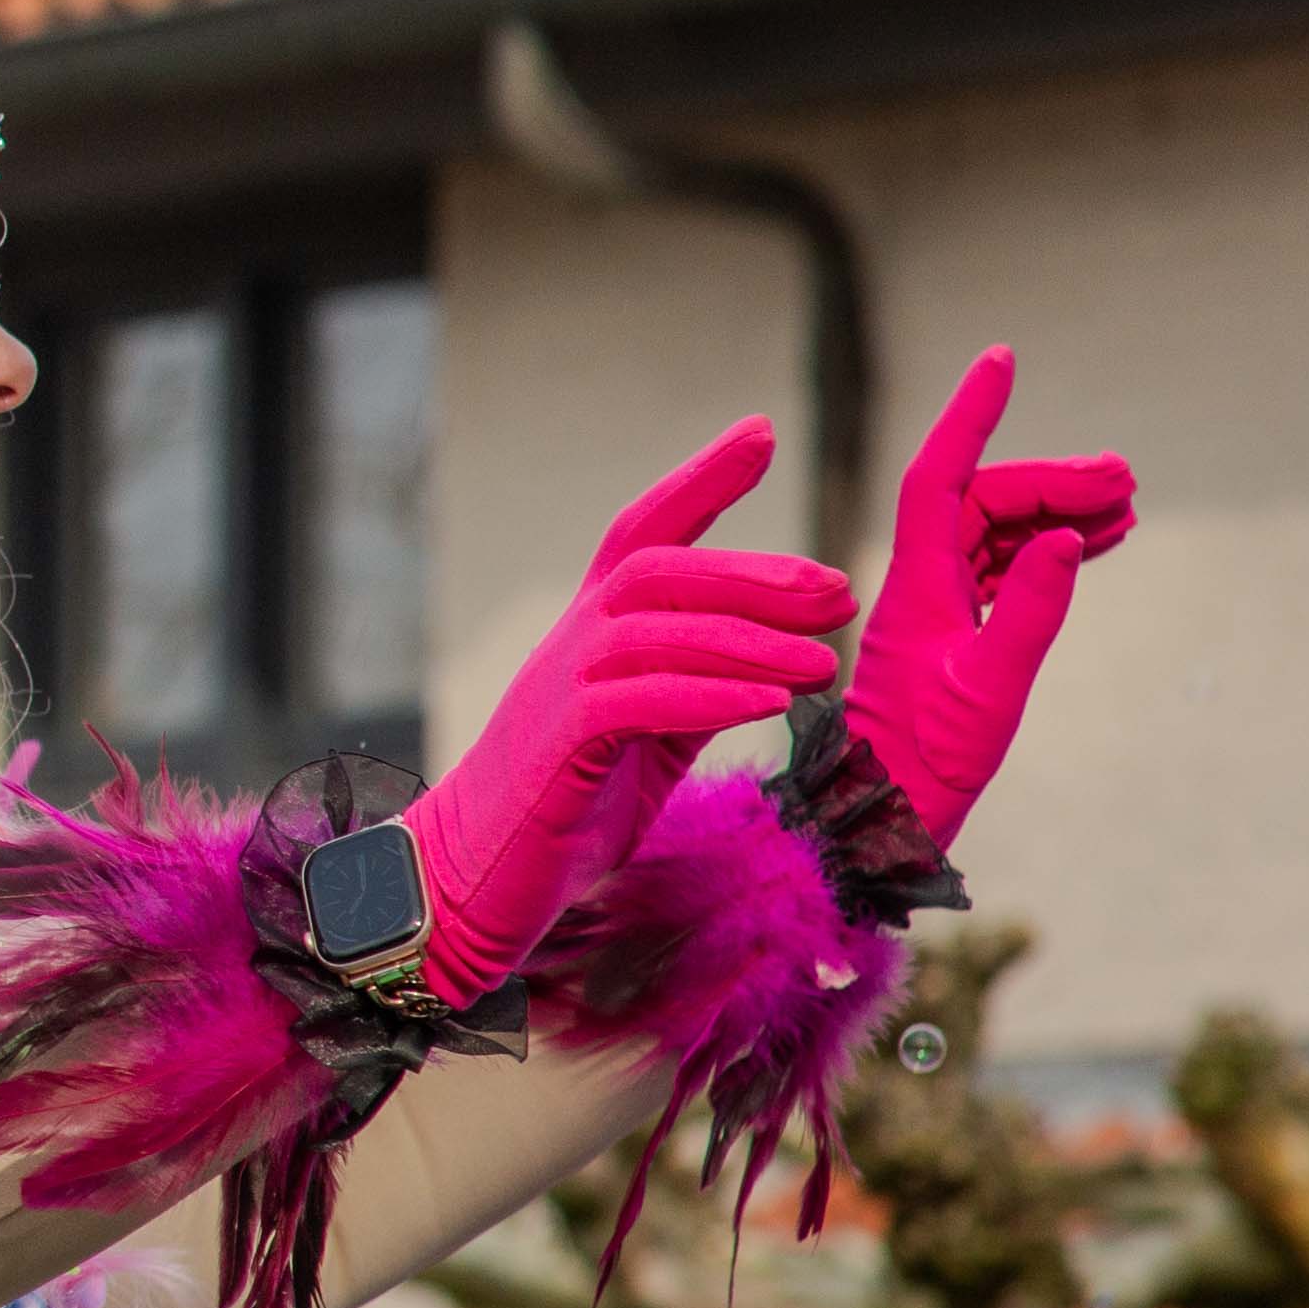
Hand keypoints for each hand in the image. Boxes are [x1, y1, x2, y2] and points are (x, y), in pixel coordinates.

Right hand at [407, 418, 853, 998]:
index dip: (700, 478)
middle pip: (661, 569)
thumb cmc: (562, 808)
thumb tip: (767, 655)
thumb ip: (692, 687)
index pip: (642, 531)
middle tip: (837, 588)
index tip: (759, 431)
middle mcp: (571, 643)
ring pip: (654, 627)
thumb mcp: (644, 736)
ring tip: (827, 658)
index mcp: (590, 634)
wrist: (471, 876)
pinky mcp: (558, 745)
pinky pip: (638, 700)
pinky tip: (774, 701)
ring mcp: (559, 689)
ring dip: (751, 636)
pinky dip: (712, 694)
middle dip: (756, 570)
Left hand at [841, 344, 1131, 847]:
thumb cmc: (926, 764)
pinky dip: (1049, 550)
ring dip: (1057, 510)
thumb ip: (1031, 613)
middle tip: (1124, 479)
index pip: (942, 475)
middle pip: (985, 501)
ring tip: (1125, 503)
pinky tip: (1096, 542)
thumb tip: (1066, 539)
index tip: (1001, 359)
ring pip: (998, 533)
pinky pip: (1003, 570)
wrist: (881, 817)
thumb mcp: (990, 691)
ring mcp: (937, 609)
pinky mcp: (954, 636)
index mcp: (916, 584)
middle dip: (1051, 479)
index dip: (970, 415)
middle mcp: (921, 584)